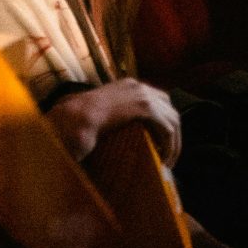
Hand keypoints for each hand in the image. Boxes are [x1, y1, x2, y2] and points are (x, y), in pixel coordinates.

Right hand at [47, 77, 180, 162]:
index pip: (158, 99)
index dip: (163, 121)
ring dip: (174, 142)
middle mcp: (138, 86)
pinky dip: (169, 145)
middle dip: (173, 133)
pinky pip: (167, 128)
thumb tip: (114, 131)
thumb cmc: (77, 119)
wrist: (73, 117)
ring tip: (168, 161)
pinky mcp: (145, 108)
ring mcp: (143, 94)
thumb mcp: (100, 113)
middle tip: (169, 154)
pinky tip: (163, 159)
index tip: (161, 142)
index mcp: (128, 85)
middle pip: (169, 108)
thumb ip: (113, 116)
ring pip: (173, 120)